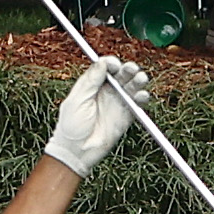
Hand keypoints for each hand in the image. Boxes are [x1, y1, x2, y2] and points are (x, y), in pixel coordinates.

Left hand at [41, 56, 151, 177]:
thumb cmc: (71, 126)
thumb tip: (102, 62)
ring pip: (131, 87)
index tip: (114, 64)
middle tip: (130, 69)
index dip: (111, 64)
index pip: (105, 68)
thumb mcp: (77, 99)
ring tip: (141, 79)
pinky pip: (137, 104)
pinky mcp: (126, 117)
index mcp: (91, 85)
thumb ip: (90, 80)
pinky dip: (142, 98)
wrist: (77, 151)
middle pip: (121, 75)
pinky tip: (142, 95)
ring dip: (138, 81)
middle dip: (127, 69)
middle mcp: (105, 92)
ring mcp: (117, 104)